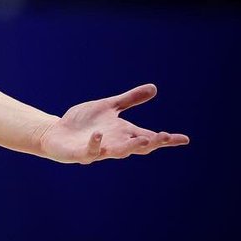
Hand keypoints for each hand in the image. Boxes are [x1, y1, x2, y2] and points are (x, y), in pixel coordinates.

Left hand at [38, 83, 189, 163]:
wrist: (56, 133)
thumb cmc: (83, 122)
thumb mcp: (108, 107)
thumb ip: (129, 99)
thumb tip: (154, 88)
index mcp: (123, 133)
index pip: (149, 137)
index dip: (166, 140)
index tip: (184, 139)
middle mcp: (115, 144)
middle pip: (138, 146)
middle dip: (152, 142)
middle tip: (164, 136)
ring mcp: (99, 150)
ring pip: (118, 152)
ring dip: (130, 147)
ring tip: (144, 139)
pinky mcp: (81, 153)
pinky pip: (90, 151)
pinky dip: (96, 143)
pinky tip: (98, 134)